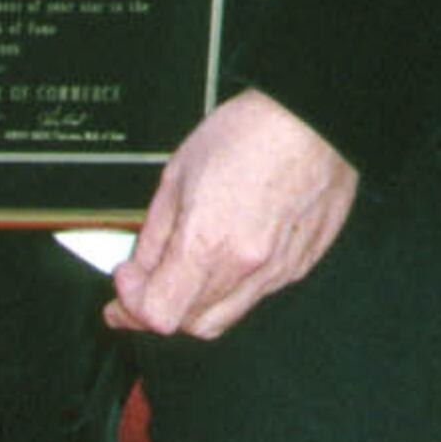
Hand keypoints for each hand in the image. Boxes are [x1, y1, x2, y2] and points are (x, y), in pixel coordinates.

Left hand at [109, 89, 358, 339]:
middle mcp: (247, 266)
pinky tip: (229, 252)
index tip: (128, 278)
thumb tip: (141, 266)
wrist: (312, 117)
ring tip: (188, 267)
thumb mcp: (178, 175)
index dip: (131, 303)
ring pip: (227, 316)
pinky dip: (234, 286)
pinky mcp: (302, 262)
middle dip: (161, 307)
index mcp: (208, 243)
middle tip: (145, 284)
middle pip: (192, 324)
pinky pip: (259, 293)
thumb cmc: (251, 132)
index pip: (159, 314)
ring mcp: (280, 269)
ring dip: (198, 302)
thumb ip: (155, 233)